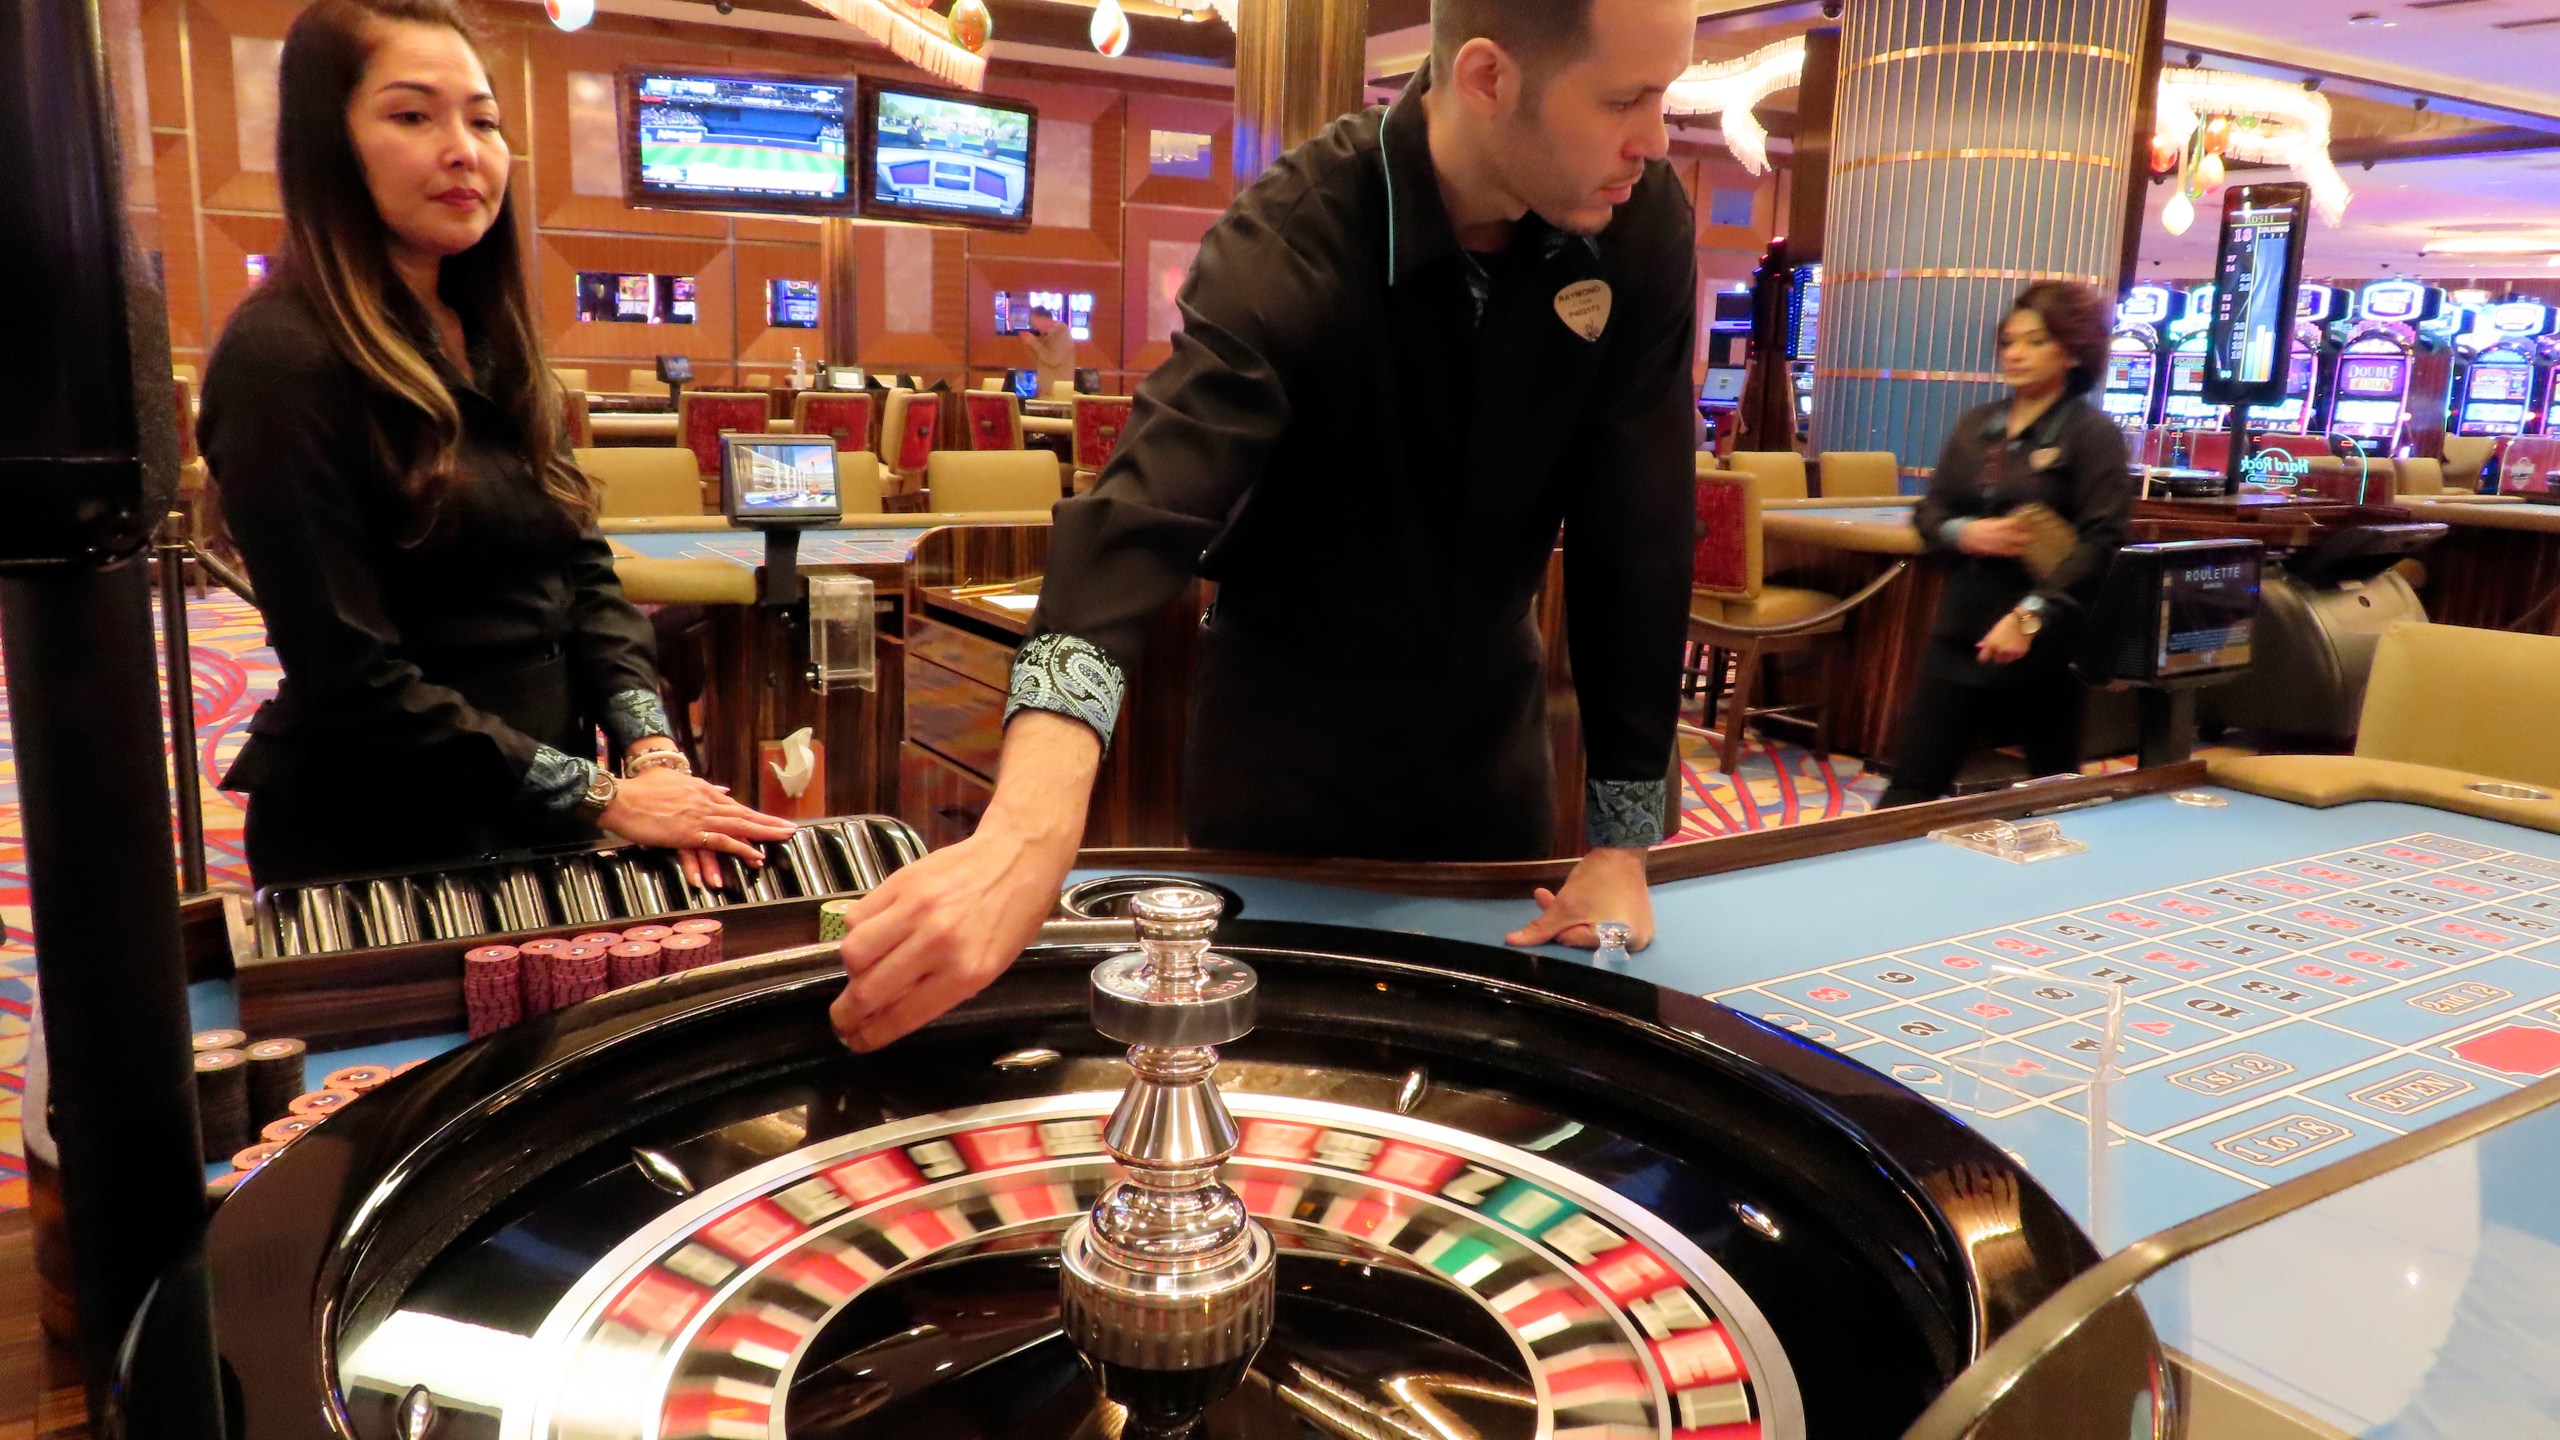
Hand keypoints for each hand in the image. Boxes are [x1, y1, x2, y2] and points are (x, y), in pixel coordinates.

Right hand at [600, 768, 796, 884]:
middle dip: (768, 823)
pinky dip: (740, 847)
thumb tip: (722, 789)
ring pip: (739, 825)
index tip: (771, 821)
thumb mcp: (672, 780)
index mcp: (702, 790)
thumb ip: (697, 785)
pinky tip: (755, 854)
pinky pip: (721, 841)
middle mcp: (706, 801)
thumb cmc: (640, 788)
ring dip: (764, 832)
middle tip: (790, 830)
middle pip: (743, 814)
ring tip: (784, 838)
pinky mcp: (690, 832)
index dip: (754, 815)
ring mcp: (699, 817)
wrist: (621, 796)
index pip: (734, 805)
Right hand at [830, 820, 1076, 1050]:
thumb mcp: (990, 967)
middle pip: (868, 989)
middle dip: (846, 1014)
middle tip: (843, 1019)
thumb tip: (891, 1011)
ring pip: (853, 952)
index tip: (856, 1041)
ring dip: (852, 972)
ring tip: (863, 974)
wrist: (1018, 856)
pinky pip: (858, 916)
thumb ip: (942, 990)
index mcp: (966, 972)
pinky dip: (857, 933)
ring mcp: (915, 909)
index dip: (871, 1035)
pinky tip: (873, 936)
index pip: (902, 1015)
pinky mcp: (900, 882)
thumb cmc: (1011, 917)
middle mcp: (937, 942)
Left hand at [1506, 847, 1654, 950]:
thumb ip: (1540, 928)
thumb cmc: (1596, 877)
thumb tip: (1512, 942)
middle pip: (1587, 941)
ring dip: (1575, 918)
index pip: (1577, 942)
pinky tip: (1583, 903)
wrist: (1622, 851)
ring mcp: (1640, 935)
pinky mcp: (1639, 925)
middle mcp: (1636, 944)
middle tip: (1546, 897)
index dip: (1559, 925)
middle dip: (1565, 921)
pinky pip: (1609, 929)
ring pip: (1596, 934)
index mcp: (1621, 941)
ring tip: (1562, 896)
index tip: (1551, 903)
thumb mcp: (1564, 905)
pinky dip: (1593, 918)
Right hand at [1957, 517, 2031, 558]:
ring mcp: (1991, 543)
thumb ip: (2000, 523)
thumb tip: (2014, 522)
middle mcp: (1992, 534)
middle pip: (2010, 535)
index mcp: (1993, 525)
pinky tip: (2020, 551)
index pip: (2008, 524)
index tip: (2028, 523)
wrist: (1963, 536)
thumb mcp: (1988, 522)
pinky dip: (2012, 551)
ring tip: (2029, 543)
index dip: (2018, 524)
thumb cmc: (1977, 527)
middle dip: (2021, 535)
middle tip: (2033, 535)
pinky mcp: (1990, 550)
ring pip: (2007, 544)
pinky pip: (2002, 551)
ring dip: (2019, 544)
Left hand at [1976, 611, 2032, 664]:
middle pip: (1996, 659)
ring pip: (2006, 660)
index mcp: (1993, 643)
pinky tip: (2014, 648)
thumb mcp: (1994, 631)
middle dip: (1996, 655)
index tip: (1983, 656)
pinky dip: (2014, 654)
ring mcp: (2011, 651)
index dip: (1983, 657)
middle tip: (1998, 649)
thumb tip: (1979, 646)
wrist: (2023, 620)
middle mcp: (2001, 649)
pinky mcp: (2021, 652)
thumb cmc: (2008, 623)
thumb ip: (1985, 641)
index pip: (1984, 657)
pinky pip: (2015, 657)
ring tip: (2007, 648)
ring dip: (2005, 656)